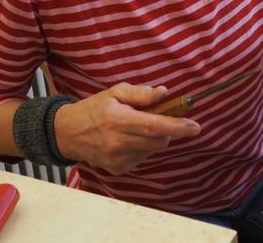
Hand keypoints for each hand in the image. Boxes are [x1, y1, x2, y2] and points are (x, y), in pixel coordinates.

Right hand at [53, 83, 200, 174]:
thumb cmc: (94, 108)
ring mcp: (117, 158)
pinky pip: (141, 158)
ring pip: (152, 151)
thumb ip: (141, 94)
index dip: (178, 127)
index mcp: (119, 120)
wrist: (67, 133)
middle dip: (169, 131)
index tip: (195, 127)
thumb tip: (164, 92)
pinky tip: (129, 139)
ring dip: (154, 139)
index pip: (155, 127)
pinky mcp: (116, 168)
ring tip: (138, 127)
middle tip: (164, 119)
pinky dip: (143, 148)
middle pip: (158, 142)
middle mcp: (118, 142)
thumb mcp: (116, 93)